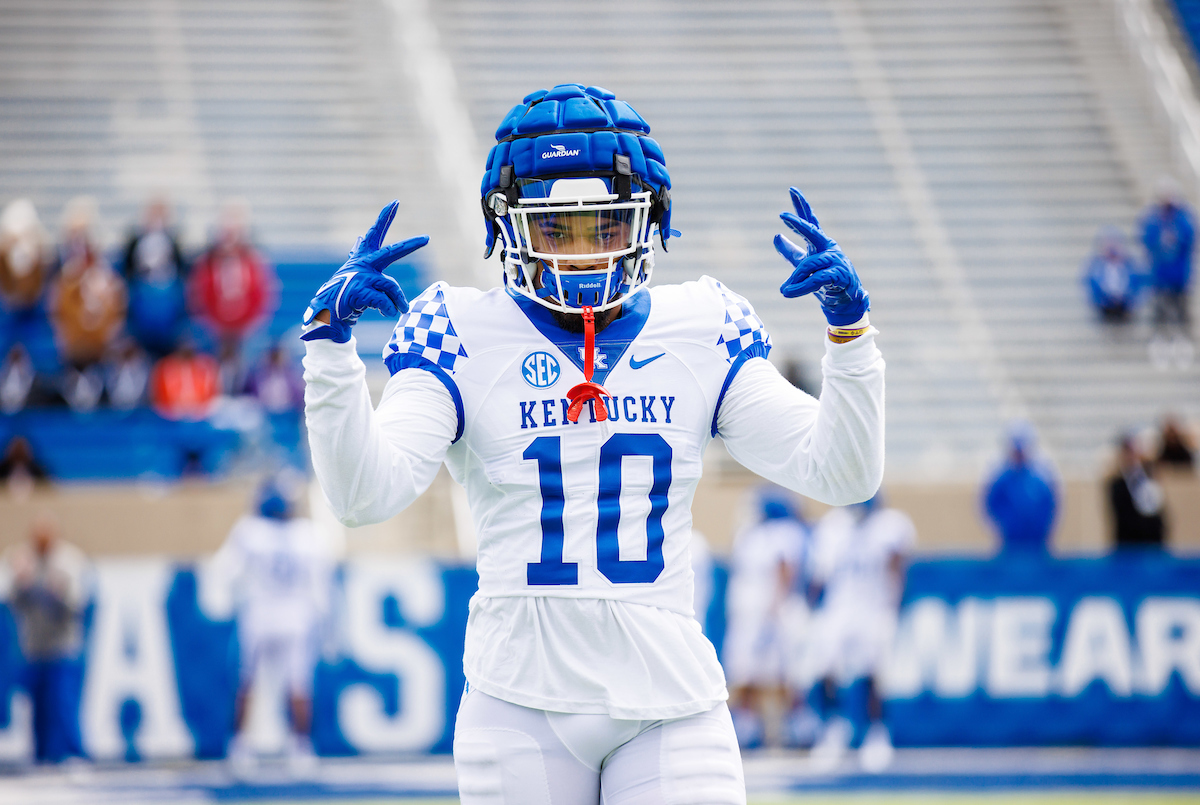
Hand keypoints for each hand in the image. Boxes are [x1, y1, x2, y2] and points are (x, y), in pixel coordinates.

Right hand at [301, 201, 428, 342]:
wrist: (327, 314)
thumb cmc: (344, 293)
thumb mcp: (353, 271)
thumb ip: (359, 253)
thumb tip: (360, 236)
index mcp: (362, 259)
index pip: (375, 234)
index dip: (385, 218)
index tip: (396, 202)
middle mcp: (362, 265)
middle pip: (391, 253)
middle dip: (410, 245)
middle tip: (426, 238)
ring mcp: (360, 277)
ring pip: (391, 285)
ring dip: (398, 300)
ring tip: (402, 310)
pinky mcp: (358, 292)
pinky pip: (384, 300)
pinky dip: (390, 308)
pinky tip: (390, 313)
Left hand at [773, 187, 868, 325]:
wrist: (844, 302)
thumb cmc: (824, 281)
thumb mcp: (803, 265)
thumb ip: (790, 251)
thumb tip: (775, 236)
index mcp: (820, 243)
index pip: (809, 221)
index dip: (801, 206)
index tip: (792, 190)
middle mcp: (828, 248)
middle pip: (812, 231)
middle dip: (798, 223)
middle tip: (783, 216)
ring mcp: (835, 261)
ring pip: (809, 264)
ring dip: (795, 278)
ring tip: (783, 291)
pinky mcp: (839, 276)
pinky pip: (816, 279)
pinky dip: (801, 287)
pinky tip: (788, 293)